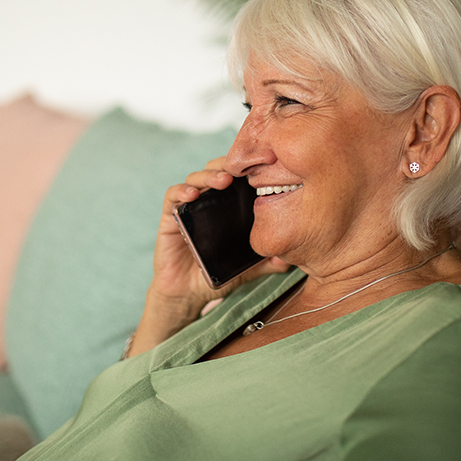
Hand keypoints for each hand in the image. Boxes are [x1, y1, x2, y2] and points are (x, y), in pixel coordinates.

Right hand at [127, 157, 288, 356]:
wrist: (188, 294)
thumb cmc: (216, 275)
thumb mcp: (247, 268)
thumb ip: (266, 262)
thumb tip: (290, 259)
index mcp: (228, 206)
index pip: (237, 177)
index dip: (248, 167)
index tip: (264, 165)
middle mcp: (208, 201)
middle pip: (217, 170)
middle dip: (229, 165)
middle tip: (243, 170)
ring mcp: (189, 207)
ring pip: (196, 178)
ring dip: (209, 175)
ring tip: (223, 180)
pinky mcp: (170, 216)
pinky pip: (172, 196)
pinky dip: (181, 191)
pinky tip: (192, 195)